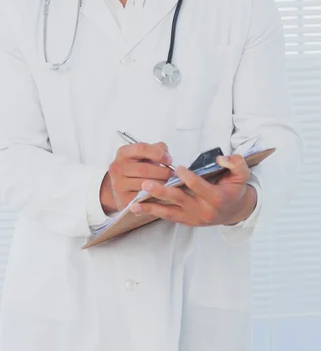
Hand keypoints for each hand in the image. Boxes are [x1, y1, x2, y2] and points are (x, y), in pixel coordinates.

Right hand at [100, 142, 173, 212]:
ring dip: (161, 184)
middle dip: (163, 172)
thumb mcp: (144, 156)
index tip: (169, 160)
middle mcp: (117, 167)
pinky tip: (161, 192)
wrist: (121, 189)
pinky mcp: (123, 199)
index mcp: (123, 153)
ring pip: (145, 184)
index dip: (158, 154)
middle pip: (145, 168)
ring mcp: (118, 184)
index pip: (141, 148)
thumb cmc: (137, 170)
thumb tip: (167, 155)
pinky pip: (143, 197)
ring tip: (169, 183)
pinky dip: (155, 195)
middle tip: (172, 175)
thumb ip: (157, 149)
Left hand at [130, 154, 256, 226]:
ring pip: (170, 212)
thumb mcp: (242, 174)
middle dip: (162, 192)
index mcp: (216, 198)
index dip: (188, 177)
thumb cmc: (235, 189)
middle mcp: (203, 210)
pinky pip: (169, 217)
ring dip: (152, 207)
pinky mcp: (187, 221)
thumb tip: (221, 158)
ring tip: (135, 203)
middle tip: (146, 184)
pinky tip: (140, 208)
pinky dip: (154, 212)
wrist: (235, 211)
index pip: (199, 186)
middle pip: (180, 200)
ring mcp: (194, 217)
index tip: (177, 168)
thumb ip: (236, 163)